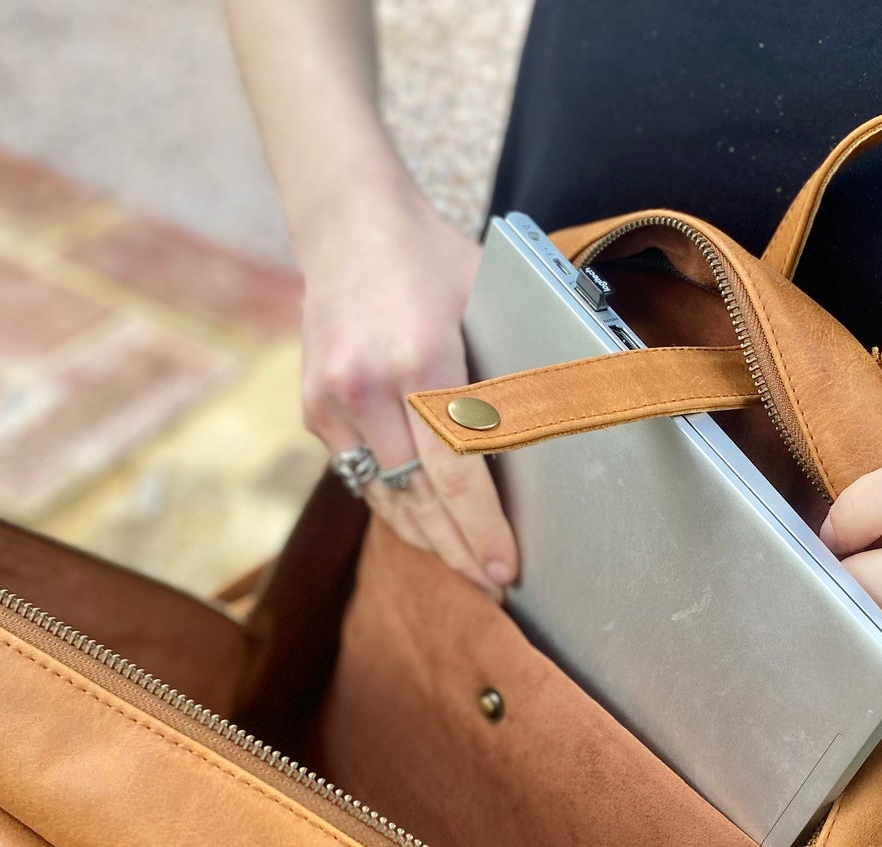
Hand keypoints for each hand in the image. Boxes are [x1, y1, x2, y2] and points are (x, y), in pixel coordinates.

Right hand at [298, 187, 516, 598]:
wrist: (347, 225)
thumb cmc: (432, 260)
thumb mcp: (487, 300)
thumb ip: (513, 367)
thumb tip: (567, 429)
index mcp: (416, 359)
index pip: (454, 471)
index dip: (482, 529)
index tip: (506, 569)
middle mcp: (364, 388)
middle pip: (418, 501)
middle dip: (459, 552)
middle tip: (494, 586)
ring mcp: (331, 404)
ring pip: (386, 500)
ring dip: (429, 540)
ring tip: (468, 569)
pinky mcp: (315, 413)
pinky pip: (364, 479)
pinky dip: (400, 508)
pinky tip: (430, 529)